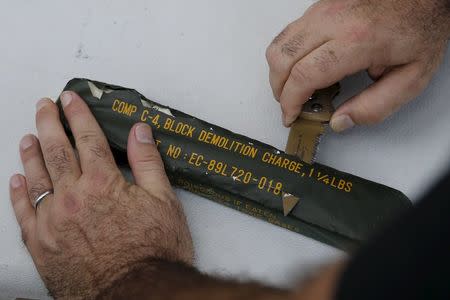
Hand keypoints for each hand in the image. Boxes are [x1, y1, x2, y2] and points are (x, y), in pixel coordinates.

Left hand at [9, 92, 192, 298]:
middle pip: (56, 151)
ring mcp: (53, 220)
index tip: (70, 99)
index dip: (78, 115)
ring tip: (28, 137)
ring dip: (31, 153)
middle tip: (44, 107)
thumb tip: (139, 131)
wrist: (138, 293)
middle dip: (49, 124)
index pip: (87, 138)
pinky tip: (17, 180)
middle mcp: (73, 197)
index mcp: (103, 183)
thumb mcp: (164, 200)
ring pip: (37, 177)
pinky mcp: (42, 245)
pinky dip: (19, 193)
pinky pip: (23, 213)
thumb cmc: (154, 250)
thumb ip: (148, 162)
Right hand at [266, 0, 449, 130]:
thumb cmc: (420, 29)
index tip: (291, 116)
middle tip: (290, 106)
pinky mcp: (320, 7)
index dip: (290, 101)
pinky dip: (286, 55)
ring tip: (292, 89)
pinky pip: (289, 33)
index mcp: (357, 41)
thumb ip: (375, 106)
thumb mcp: (411, 78)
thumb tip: (340, 120)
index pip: (304, 75)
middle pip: (282, 59)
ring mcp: (323, 10)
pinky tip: (301, 67)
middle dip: (279, 90)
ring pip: (279, 44)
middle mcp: (334, 21)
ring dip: (278, 72)